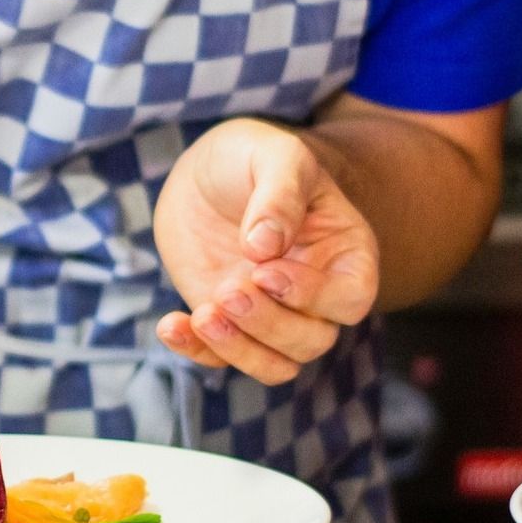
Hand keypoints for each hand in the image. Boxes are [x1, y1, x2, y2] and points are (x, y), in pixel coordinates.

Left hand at [153, 117, 378, 383]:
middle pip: (313, 340)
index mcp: (345, 255)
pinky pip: (220, 360)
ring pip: (276, 365)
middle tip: (228, 289)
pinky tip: (170, 324)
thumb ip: (279, 196)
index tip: (266, 271)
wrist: (204, 174)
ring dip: (239, 349)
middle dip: (269, 324)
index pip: (351, 299)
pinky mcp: (227, 324)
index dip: (313, 296)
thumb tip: (264, 247)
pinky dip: (195, 351)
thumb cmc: (252, 158)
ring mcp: (271, 314)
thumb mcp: (274, 157)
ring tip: (203, 313)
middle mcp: (315, 295)